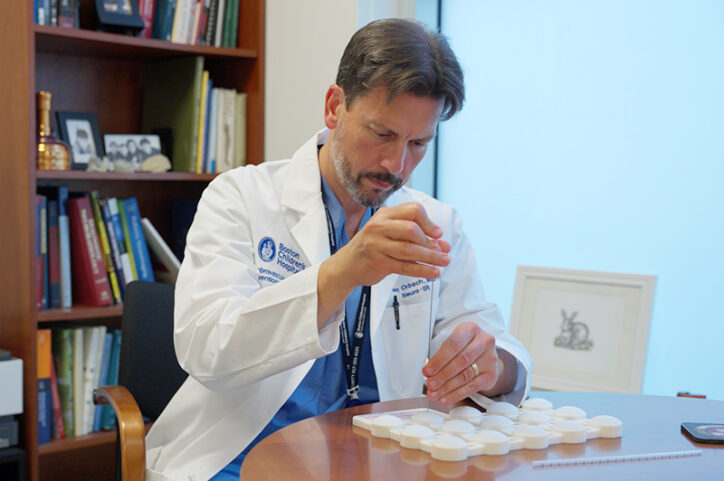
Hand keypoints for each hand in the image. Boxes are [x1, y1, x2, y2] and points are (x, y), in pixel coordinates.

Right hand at [325, 202, 450, 286]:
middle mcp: (379, 227)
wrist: (347, 265)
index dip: (429, 222)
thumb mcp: (388, 233)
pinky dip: (422, 270)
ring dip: (431, 257)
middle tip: (442, 251)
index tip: (438, 234)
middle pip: (412, 229)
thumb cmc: (372, 247)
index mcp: (385, 215)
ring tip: (444, 262)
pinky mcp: (378, 262)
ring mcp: (377, 244)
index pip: (413, 210)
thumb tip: (443, 244)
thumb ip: (414, 236)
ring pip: (410, 249)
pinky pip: (405, 266)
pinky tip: (433, 273)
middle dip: (430, 242)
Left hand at [422, 322, 504, 404]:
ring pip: (466, 375)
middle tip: (430, 384)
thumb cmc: (465, 347)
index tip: (427, 371)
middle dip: (442, 375)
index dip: (439, 360)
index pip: (453, 344)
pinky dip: (457, 394)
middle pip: (461, 361)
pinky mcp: (492, 374)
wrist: (485, 354)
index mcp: (471, 329)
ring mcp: (490, 358)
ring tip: (435, 393)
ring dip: (447, 387)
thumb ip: (441, 356)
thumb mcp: (454, 344)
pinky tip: (446, 398)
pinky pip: (472, 387)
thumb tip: (428, 374)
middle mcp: (484, 341)